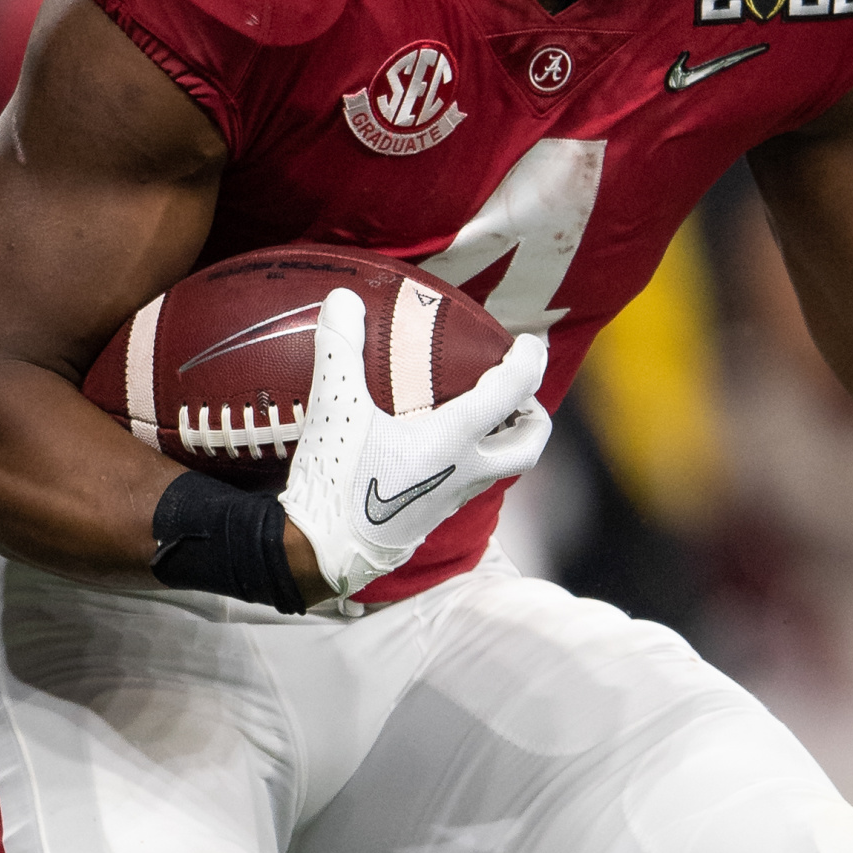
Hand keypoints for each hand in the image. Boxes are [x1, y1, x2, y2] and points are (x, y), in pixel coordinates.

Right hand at [278, 288, 549, 598]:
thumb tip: (342, 297)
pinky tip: (442, 443)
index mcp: (454, 441)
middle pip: (528, 446)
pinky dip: (472, 456)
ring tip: (486, 411)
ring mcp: (452, 499)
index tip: (531, 344)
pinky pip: (470, 481)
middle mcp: (465, 472)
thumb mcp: (336, 409)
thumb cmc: (336, 481)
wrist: (318, 554)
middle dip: (534, 414)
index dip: (528, 363)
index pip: (511, 393)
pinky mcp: (432, 515)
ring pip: (502, 468)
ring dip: (505, 437)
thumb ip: (341, 350)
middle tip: (521, 390)